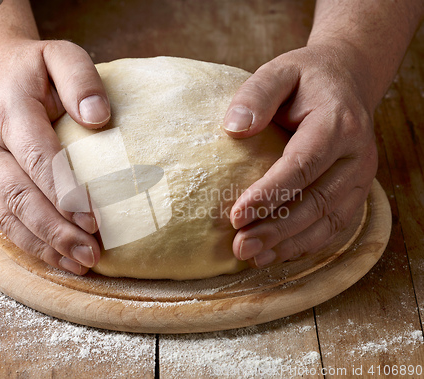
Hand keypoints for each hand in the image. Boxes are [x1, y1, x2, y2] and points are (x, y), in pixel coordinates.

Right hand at [0, 39, 109, 274]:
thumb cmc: (35, 71)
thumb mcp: (60, 56)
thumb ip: (81, 80)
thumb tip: (98, 119)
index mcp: (9, 113)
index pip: (37, 158)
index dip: (65, 191)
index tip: (93, 219)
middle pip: (22, 196)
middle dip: (58, 230)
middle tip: (92, 252)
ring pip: (10, 218)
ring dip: (47, 246)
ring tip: (82, 263)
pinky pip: (5, 222)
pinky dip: (33, 245)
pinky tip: (61, 258)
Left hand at [224, 43, 377, 267]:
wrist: (346, 81)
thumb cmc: (306, 78)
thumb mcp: (279, 71)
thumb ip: (256, 94)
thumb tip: (233, 128)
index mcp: (337, 123)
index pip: (302, 165)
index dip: (270, 194)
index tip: (236, 215)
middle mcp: (356, 154)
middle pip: (317, 201)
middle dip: (277, 229)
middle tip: (240, 247)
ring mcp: (360, 176)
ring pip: (328, 220)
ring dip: (290, 244)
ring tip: (254, 257)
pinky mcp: (356, 191)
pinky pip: (335, 225)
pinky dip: (306, 244)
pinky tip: (277, 253)